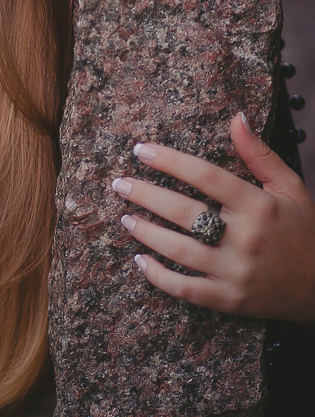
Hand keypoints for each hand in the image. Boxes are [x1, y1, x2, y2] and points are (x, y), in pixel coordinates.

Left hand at [111, 111, 314, 323]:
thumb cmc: (305, 231)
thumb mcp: (290, 188)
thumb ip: (259, 154)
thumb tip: (237, 117)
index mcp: (259, 206)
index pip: (205, 176)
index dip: (170, 161)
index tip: (141, 150)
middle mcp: (245, 238)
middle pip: (184, 211)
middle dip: (146, 195)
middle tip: (120, 184)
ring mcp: (236, 271)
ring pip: (179, 250)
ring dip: (147, 233)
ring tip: (126, 218)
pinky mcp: (230, 300)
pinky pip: (186, 289)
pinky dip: (159, 277)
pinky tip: (140, 261)